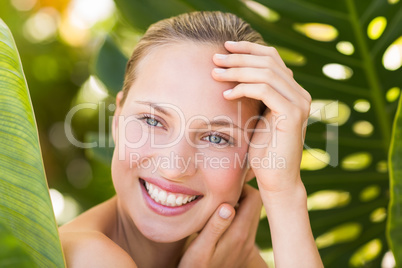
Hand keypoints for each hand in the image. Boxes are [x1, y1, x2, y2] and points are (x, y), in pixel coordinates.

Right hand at [178, 185, 264, 267]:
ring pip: (252, 212)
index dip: (241, 186)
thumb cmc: (194, 267)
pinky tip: (219, 216)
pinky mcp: (243, 248)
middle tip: (221, 191)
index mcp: (239, 234)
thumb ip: (214, 227)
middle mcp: (248, 238)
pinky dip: (237, 214)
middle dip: (241, 192)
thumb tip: (228, 205)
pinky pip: (246, 223)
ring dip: (239, 203)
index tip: (223, 185)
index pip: (254, 198)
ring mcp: (247, 243)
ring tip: (218, 202)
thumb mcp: (199, 248)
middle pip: (256, 203)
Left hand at [212, 41, 311, 192]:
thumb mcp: (256, 116)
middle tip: (215, 58)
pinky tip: (226, 94)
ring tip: (215, 73)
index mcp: (292, 90)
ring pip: (266, 73)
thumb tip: (234, 75)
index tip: (225, 47)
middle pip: (268, 61)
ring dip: (237, 70)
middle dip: (239, 57)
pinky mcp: (292, 114)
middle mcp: (300, 93)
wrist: (275, 179)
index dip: (248, 48)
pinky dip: (243, 88)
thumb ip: (253, 95)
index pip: (272, 58)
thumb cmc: (262, 151)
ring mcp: (299, 103)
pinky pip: (264, 90)